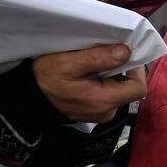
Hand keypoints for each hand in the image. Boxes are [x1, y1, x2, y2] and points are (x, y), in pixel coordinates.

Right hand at [32, 44, 147, 122]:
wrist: (30, 96)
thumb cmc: (46, 78)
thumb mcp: (68, 62)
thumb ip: (98, 58)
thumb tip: (125, 52)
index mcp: (103, 101)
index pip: (137, 88)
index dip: (136, 69)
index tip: (124, 53)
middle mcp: (106, 112)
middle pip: (129, 88)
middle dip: (122, 69)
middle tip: (105, 55)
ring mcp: (101, 113)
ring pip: (120, 90)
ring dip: (112, 75)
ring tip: (94, 64)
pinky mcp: (96, 111)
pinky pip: (109, 94)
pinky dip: (105, 82)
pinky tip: (90, 74)